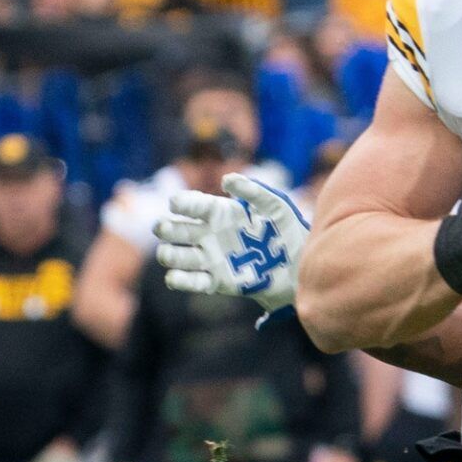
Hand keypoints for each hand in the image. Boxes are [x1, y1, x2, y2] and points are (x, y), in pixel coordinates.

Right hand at [156, 174, 308, 312]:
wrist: (298, 264)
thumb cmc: (286, 229)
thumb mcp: (275, 206)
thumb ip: (254, 191)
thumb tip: (227, 180)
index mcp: (218, 212)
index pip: (192, 205)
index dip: (181, 203)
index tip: (175, 204)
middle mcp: (207, 234)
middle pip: (176, 230)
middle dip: (166, 228)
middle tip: (163, 228)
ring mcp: (209, 258)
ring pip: (177, 255)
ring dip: (168, 254)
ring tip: (168, 254)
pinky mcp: (216, 281)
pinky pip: (192, 281)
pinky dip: (179, 280)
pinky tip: (173, 277)